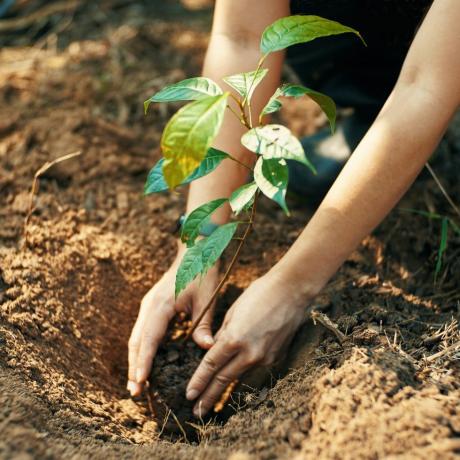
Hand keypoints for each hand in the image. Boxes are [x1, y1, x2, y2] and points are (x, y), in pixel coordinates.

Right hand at [127, 246, 218, 396]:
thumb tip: (207, 348)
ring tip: (136, 384)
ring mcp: (148, 306)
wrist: (195, 251)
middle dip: (134, 366)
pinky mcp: (152, 307)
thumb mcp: (207, 298)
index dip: (144, 361)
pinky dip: (142, 349)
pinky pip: (143, 331)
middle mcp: (149, 306)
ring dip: (135, 360)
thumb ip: (204, 324)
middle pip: (136, 341)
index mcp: (161, 304)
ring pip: (137, 337)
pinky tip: (145, 363)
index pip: (149, 338)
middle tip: (134, 393)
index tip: (140, 382)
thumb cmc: (202, 272)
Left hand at [185, 270, 308, 416]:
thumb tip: (215, 349)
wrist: (292, 291)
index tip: (189, 395)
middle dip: (208, 397)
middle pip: (224, 379)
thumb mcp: (234, 311)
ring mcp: (265, 357)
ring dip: (225, 390)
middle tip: (196, 412)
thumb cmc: (260, 294)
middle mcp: (250, 353)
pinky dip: (244, 373)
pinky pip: (255, 367)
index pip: (211, 365)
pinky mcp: (276, 357)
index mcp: (235, 338)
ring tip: (212, 403)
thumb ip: (223, 334)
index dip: (199, 382)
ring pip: (240, 376)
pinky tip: (236, 378)